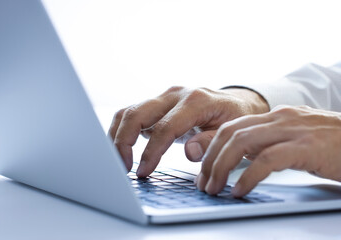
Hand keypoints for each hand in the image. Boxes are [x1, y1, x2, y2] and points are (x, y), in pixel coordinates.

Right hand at [108, 86, 268, 176]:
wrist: (235, 103)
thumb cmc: (234, 118)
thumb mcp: (231, 132)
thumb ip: (211, 142)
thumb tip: (189, 152)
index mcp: (195, 101)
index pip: (164, 128)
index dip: (151, 153)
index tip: (142, 172)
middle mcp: (175, 94)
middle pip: (137, 113)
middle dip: (123, 141)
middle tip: (122, 167)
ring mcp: (164, 97)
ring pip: (129, 111)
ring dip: (117, 135)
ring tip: (117, 160)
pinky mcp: (157, 103)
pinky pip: (132, 114)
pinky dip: (122, 130)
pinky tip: (122, 149)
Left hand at [197, 105, 340, 196]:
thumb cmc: (336, 146)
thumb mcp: (297, 139)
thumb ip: (271, 143)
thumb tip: (242, 160)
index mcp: (276, 116)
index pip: (232, 127)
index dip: (212, 148)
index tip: (204, 169)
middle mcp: (280, 118)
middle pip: (230, 133)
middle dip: (211, 159)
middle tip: (204, 183)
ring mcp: (293, 130)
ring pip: (241, 143)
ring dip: (221, 168)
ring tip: (214, 189)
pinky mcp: (307, 147)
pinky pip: (266, 161)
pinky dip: (247, 177)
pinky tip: (239, 191)